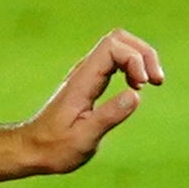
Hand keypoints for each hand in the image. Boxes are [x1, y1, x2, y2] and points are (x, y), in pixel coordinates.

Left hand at [20, 30, 162, 174]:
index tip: (143, 86)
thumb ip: (108, 116)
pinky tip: (137, 87)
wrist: (32, 149)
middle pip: (118, 39)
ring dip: (140, 58)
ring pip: (118, 46)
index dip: (135, 59)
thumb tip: (136, 95)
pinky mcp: (90, 81)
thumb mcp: (83, 139)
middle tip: (156, 81)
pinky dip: (132, 67)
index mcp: (82, 82)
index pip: (112, 47)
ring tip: (153, 83)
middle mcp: (84, 72)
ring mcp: (86, 74)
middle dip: (144, 53)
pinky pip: (114, 60)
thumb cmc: (55, 148)